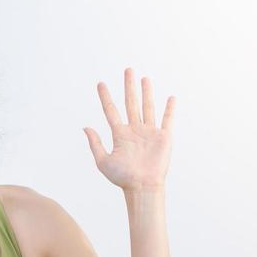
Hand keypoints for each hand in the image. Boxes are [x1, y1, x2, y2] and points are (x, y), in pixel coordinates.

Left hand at [83, 67, 175, 190]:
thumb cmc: (123, 178)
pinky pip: (167, 120)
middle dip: (129, 86)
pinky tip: (170, 98)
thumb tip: (85, 127)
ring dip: (146, 92)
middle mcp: (135, 130)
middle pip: (131, 103)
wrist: (142, 187)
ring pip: (148, 107)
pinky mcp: (163, 137)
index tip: (100, 83)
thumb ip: (95, 143)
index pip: (111, 110)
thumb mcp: (103, 161)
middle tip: (128, 70)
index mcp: (120, 134)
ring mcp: (149, 133)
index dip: (105, 97)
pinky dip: (169, 109)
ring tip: (144, 78)